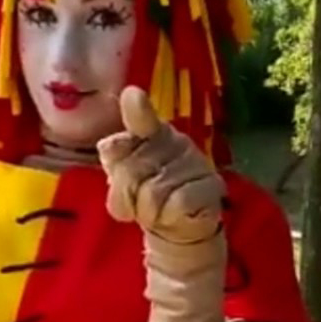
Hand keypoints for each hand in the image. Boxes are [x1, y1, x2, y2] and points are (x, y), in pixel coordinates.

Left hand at [97, 86, 225, 246]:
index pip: (141, 120)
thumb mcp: (122, 184)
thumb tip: (108, 145)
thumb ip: (115, 165)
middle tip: (139, 202)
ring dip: (147, 212)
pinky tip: (175, 215)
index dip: (137, 110)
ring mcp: (197, 162)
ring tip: (158, 211)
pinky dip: (169, 218)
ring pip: (152, 194)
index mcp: (151, 134)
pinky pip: (176, 205)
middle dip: (128, 196)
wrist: (178, 225)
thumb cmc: (147, 195)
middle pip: (132, 171)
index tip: (133, 95)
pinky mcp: (212, 186)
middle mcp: (175, 142)